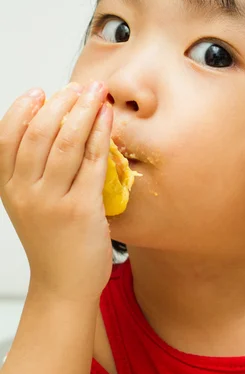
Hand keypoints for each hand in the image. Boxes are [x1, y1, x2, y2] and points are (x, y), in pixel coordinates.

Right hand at [0, 81, 113, 301]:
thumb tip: (58, 131)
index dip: (23, 108)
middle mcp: (26, 192)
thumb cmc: (53, 246)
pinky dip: (99, 133)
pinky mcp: (81, 209)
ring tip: (95, 92)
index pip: (7, 137)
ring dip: (82, 110)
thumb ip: (35, 175)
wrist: (64, 286)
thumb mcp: (30, 208)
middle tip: (77, 86)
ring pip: (66, 141)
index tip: (41, 92)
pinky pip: (91, 161)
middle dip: (60, 101)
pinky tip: (106, 118)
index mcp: (9, 189)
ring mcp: (52, 200)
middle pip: (38, 132)